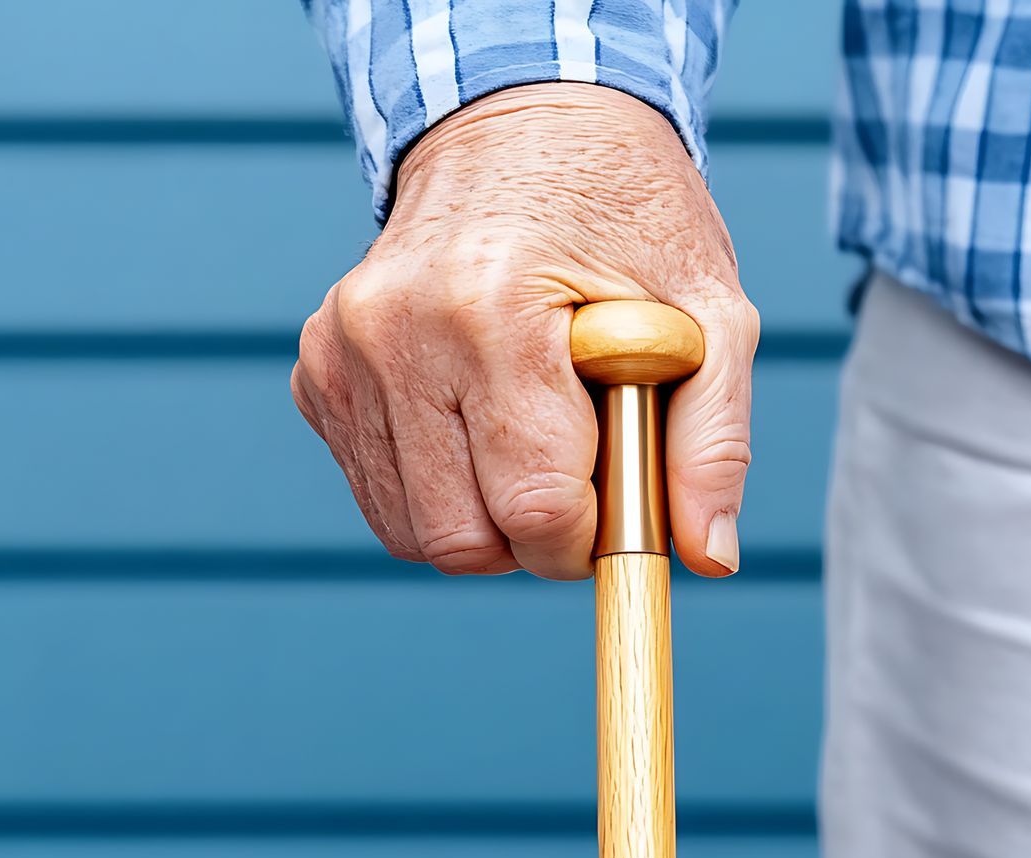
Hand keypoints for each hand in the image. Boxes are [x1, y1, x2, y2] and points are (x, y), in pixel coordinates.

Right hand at [292, 83, 758, 579]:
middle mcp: (397, 330)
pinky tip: (473, 417)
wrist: (518, 126)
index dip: (584, 537)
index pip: (532, 505)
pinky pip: (377, 491)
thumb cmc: (622, 215)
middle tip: (574, 478)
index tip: (613, 505)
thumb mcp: (707, 308)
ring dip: (480, 517)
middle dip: (529, 539)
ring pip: (410, 531)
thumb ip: (713, 438)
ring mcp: (342, 351)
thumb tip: (708, 557)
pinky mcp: (317, 371)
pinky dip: (434, 485)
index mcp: (492, 307)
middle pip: (460, 539)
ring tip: (525, 438)